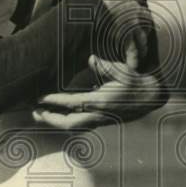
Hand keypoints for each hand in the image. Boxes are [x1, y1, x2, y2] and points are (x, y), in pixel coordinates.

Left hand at [33, 39, 166, 130]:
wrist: (151, 98)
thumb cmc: (135, 82)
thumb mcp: (123, 71)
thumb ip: (106, 66)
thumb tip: (91, 59)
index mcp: (102, 101)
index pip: (72, 103)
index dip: (54, 101)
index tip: (40, 97)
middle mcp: (99, 114)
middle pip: (69, 123)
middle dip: (50, 119)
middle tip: (34, 111)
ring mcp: (100, 120)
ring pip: (73, 127)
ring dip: (55, 123)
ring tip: (40, 115)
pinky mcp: (101, 122)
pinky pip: (79, 125)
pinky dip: (65, 122)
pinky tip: (56, 116)